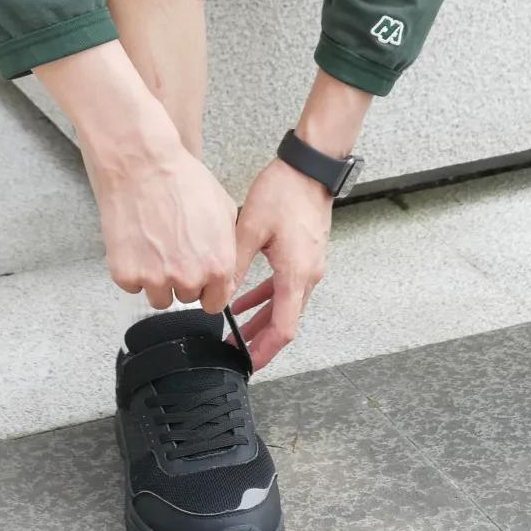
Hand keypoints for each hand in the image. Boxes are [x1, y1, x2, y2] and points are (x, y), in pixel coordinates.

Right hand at [85, 137, 237, 314]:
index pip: (214, 303)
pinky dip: (132, 268)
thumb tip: (224, 270)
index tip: (198, 278)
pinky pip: (132, 285)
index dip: (206, 289)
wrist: (142, 164)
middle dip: (181, 278)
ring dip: (156, 278)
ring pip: (158, 297)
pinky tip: (135, 241)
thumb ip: (228, 247)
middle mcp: (188, 278)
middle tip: (172, 247)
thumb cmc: (183, 179)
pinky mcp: (125, 274)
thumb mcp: (223, 208)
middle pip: (186, 297)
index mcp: (217, 266)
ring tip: (153, 244)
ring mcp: (154, 279)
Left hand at [227, 157, 332, 370]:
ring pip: (285, 305)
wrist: (310, 167)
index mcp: (295, 274)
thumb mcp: (251, 228)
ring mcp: (309, 266)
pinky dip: (266, 297)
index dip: (265, 351)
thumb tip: (220, 293)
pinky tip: (244, 300)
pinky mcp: (305, 255)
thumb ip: (236, 264)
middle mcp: (307, 276)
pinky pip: (286, 286)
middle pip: (285, 321)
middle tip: (234, 352)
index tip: (247, 363)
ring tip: (235, 330)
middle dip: (259, 340)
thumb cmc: (285, 192)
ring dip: (262, 319)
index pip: (284, 329)